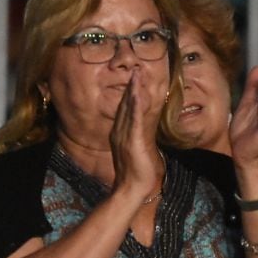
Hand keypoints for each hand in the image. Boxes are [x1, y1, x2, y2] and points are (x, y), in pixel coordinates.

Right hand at [109, 65, 161, 203]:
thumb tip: (138, 133)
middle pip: (125, 104)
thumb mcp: (133, 153)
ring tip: (137, 73)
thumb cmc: (135, 174)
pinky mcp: (132, 141)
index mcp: (120, 134)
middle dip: (131, 86)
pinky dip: (135, 106)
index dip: (130, 93)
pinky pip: (134, 120)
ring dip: (133, 90)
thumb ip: (134, 140)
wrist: (131, 189)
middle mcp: (119, 132)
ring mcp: (124, 136)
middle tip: (135, 68)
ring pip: (129, 108)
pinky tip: (137, 94)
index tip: (135, 78)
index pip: (125, 109)